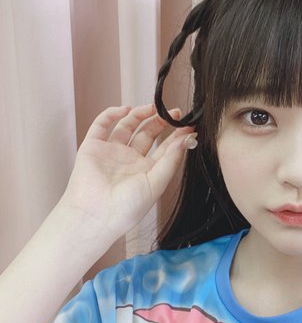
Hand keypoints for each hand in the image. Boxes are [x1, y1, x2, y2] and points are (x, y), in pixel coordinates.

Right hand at [58, 104, 195, 243]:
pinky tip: (126, 109)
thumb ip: (171, 160)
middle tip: (174, 112)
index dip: (177, 136)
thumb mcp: (156, 183)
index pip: (165, 149)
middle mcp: (130, 161)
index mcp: (146, 172)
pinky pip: (102, 125)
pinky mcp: (93, 147)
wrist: (95, 215)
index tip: (189, 124)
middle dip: (161, 122)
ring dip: (140, 114)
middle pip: (147, 134)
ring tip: (153, 107)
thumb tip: (187, 139)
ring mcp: (111, 152)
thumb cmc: (126, 208)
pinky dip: (112, 114)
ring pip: (127, 126)